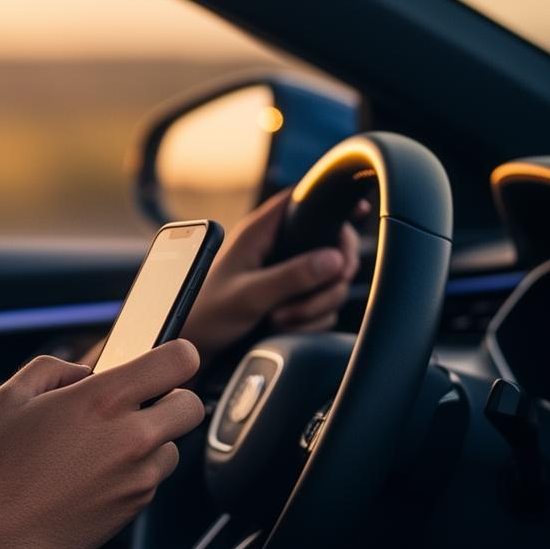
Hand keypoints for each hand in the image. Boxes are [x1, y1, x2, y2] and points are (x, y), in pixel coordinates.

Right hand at [0, 340, 204, 548]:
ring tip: (104, 447)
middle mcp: (132, 437)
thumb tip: (83, 373)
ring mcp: (139, 476)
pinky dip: (135, 472)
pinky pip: (152, 478)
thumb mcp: (13, 395)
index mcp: (104, 399)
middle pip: (191, 406)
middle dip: (170, 400)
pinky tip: (95, 475)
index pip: (179, 361)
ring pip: (173, 446)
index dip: (176, 356)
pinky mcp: (136, 507)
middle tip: (137, 406)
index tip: (164, 362)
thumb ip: (55, 369)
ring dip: (151, 441)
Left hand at [179, 189, 361, 356]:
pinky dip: (308, 320)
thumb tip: (333, 259)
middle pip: (331, 245)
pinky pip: (320, 305)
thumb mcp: (248, 295)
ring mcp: (285, 274)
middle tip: (318, 293)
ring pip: (329, 281)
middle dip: (329, 276)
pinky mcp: (290, 299)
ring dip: (313, 306)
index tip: (358, 211)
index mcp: (260, 232)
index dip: (333, 203)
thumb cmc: (204, 314)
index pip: (304, 200)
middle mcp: (276, 248)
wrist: (191, 348)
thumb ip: (291, 276)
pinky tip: (282, 327)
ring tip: (279, 318)